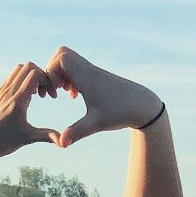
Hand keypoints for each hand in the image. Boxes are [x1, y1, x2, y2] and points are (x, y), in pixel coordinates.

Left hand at [0, 63, 56, 183]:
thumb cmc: (3, 143)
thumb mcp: (28, 138)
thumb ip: (47, 136)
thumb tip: (65, 142)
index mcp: (17, 101)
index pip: (34, 74)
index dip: (47, 80)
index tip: (51, 95)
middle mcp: (8, 92)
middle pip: (27, 67)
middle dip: (40, 75)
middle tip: (45, 92)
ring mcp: (0, 92)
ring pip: (17, 70)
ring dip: (30, 76)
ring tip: (36, 94)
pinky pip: (10, 78)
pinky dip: (21, 81)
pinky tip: (25, 98)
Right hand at [43, 47, 161, 147]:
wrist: (144, 106)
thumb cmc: (121, 113)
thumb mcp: (96, 124)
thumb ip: (76, 132)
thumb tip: (60, 143)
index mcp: (87, 77)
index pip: (61, 58)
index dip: (51, 72)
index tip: (56, 91)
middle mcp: (89, 70)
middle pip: (62, 53)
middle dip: (52, 70)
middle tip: (56, 89)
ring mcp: (94, 72)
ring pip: (70, 60)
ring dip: (62, 74)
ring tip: (65, 93)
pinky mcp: (98, 77)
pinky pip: (78, 68)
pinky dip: (71, 78)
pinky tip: (76, 95)